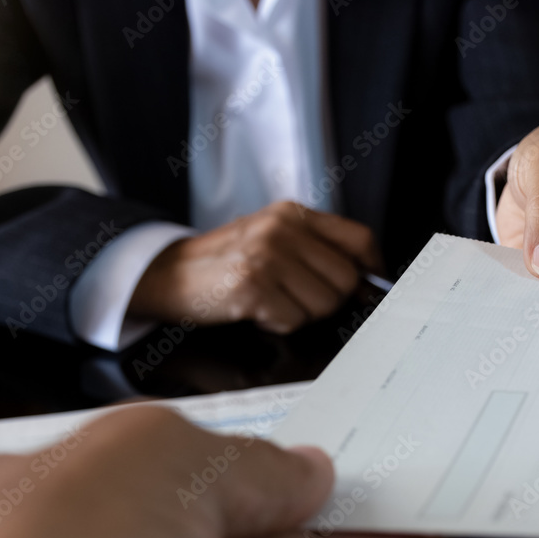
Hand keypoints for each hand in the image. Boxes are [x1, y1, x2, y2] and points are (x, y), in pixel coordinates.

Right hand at [130, 202, 382, 333]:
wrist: (167, 275)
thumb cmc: (222, 262)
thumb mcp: (269, 238)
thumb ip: (312, 248)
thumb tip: (363, 278)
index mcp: (291, 214)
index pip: (358, 238)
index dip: (371, 268)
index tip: (368, 285)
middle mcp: (281, 229)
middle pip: (345, 278)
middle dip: (326, 299)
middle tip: (296, 298)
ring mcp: (266, 256)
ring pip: (323, 304)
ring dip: (300, 313)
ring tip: (272, 301)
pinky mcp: (251, 285)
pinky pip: (292, 319)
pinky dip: (277, 323)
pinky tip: (256, 310)